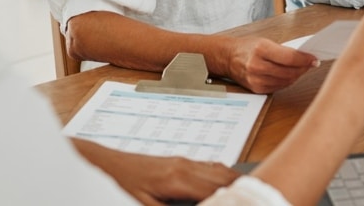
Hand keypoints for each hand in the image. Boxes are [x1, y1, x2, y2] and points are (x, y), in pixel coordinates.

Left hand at [72, 140, 238, 204]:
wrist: (104, 163)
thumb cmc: (120, 184)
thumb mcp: (143, 204)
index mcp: (179, 179)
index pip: (218, 192)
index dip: (236, 199)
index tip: (249, 201)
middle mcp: (186, 166)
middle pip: (225, 178)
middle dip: (244, 189)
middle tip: (259, 196)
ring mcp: (183, 161)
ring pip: (220, 170)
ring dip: (236, 181)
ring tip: (251, 192)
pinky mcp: (179, 162)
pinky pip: (210, 166)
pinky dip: (224, 175)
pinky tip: (228, 183)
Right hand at [225, 36, 318, 92]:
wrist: (228, 57)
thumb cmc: (247, 47)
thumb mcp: (265, 42)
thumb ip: (283, 50)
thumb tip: (303, 58)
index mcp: (261, 49)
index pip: (290, 58)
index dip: (305, 60)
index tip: (314, 59)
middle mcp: (257, 65)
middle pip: (290, 71)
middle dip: (303, 68)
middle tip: (310, 64)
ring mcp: (256, 79)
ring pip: (286, 81)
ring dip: (297, 75)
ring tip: (302, 69)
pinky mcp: (256, 88)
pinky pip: (278, 87)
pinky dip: (287, 81)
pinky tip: (290, 75)